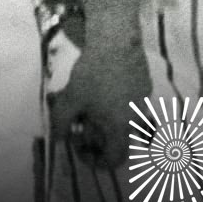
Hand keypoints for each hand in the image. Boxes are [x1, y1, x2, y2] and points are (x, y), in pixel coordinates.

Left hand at [51, 22, 149, 167]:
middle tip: (82, 124)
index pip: (114, 159)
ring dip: (104, 116)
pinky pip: (128, 100)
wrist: (116, 40)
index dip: (96, 161)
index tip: (81, 148)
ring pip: (122, 117)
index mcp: (121, 128)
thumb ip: (61, 124)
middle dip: (98, 136)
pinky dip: (114, 99)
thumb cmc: (92, 73)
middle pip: (118, 138)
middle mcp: (136, 118)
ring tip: (87, 100)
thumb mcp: (70, 100)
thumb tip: (58, 138)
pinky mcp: (144, 82)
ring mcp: (143, 99)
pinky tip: (101, 81)